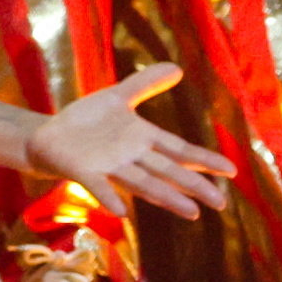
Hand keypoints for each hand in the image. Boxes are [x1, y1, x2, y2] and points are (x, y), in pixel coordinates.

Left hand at [24, 67, 231, 220]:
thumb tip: (177, 68)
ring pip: (141, 182)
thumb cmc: (88, 122)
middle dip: (193, 186)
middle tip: (221, 203)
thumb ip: (146, 84)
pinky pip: (98, 186)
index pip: (178, 150)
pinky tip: (120, 212)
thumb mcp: (117, 97)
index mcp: (142, 139)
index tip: (232, 171)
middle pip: (166, 171)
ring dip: (165, 197)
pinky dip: (108, 198)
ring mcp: (108, 166)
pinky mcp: (84, 172)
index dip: (204, 160)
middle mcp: (131, 156)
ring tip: (191, 213)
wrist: (49, 136)